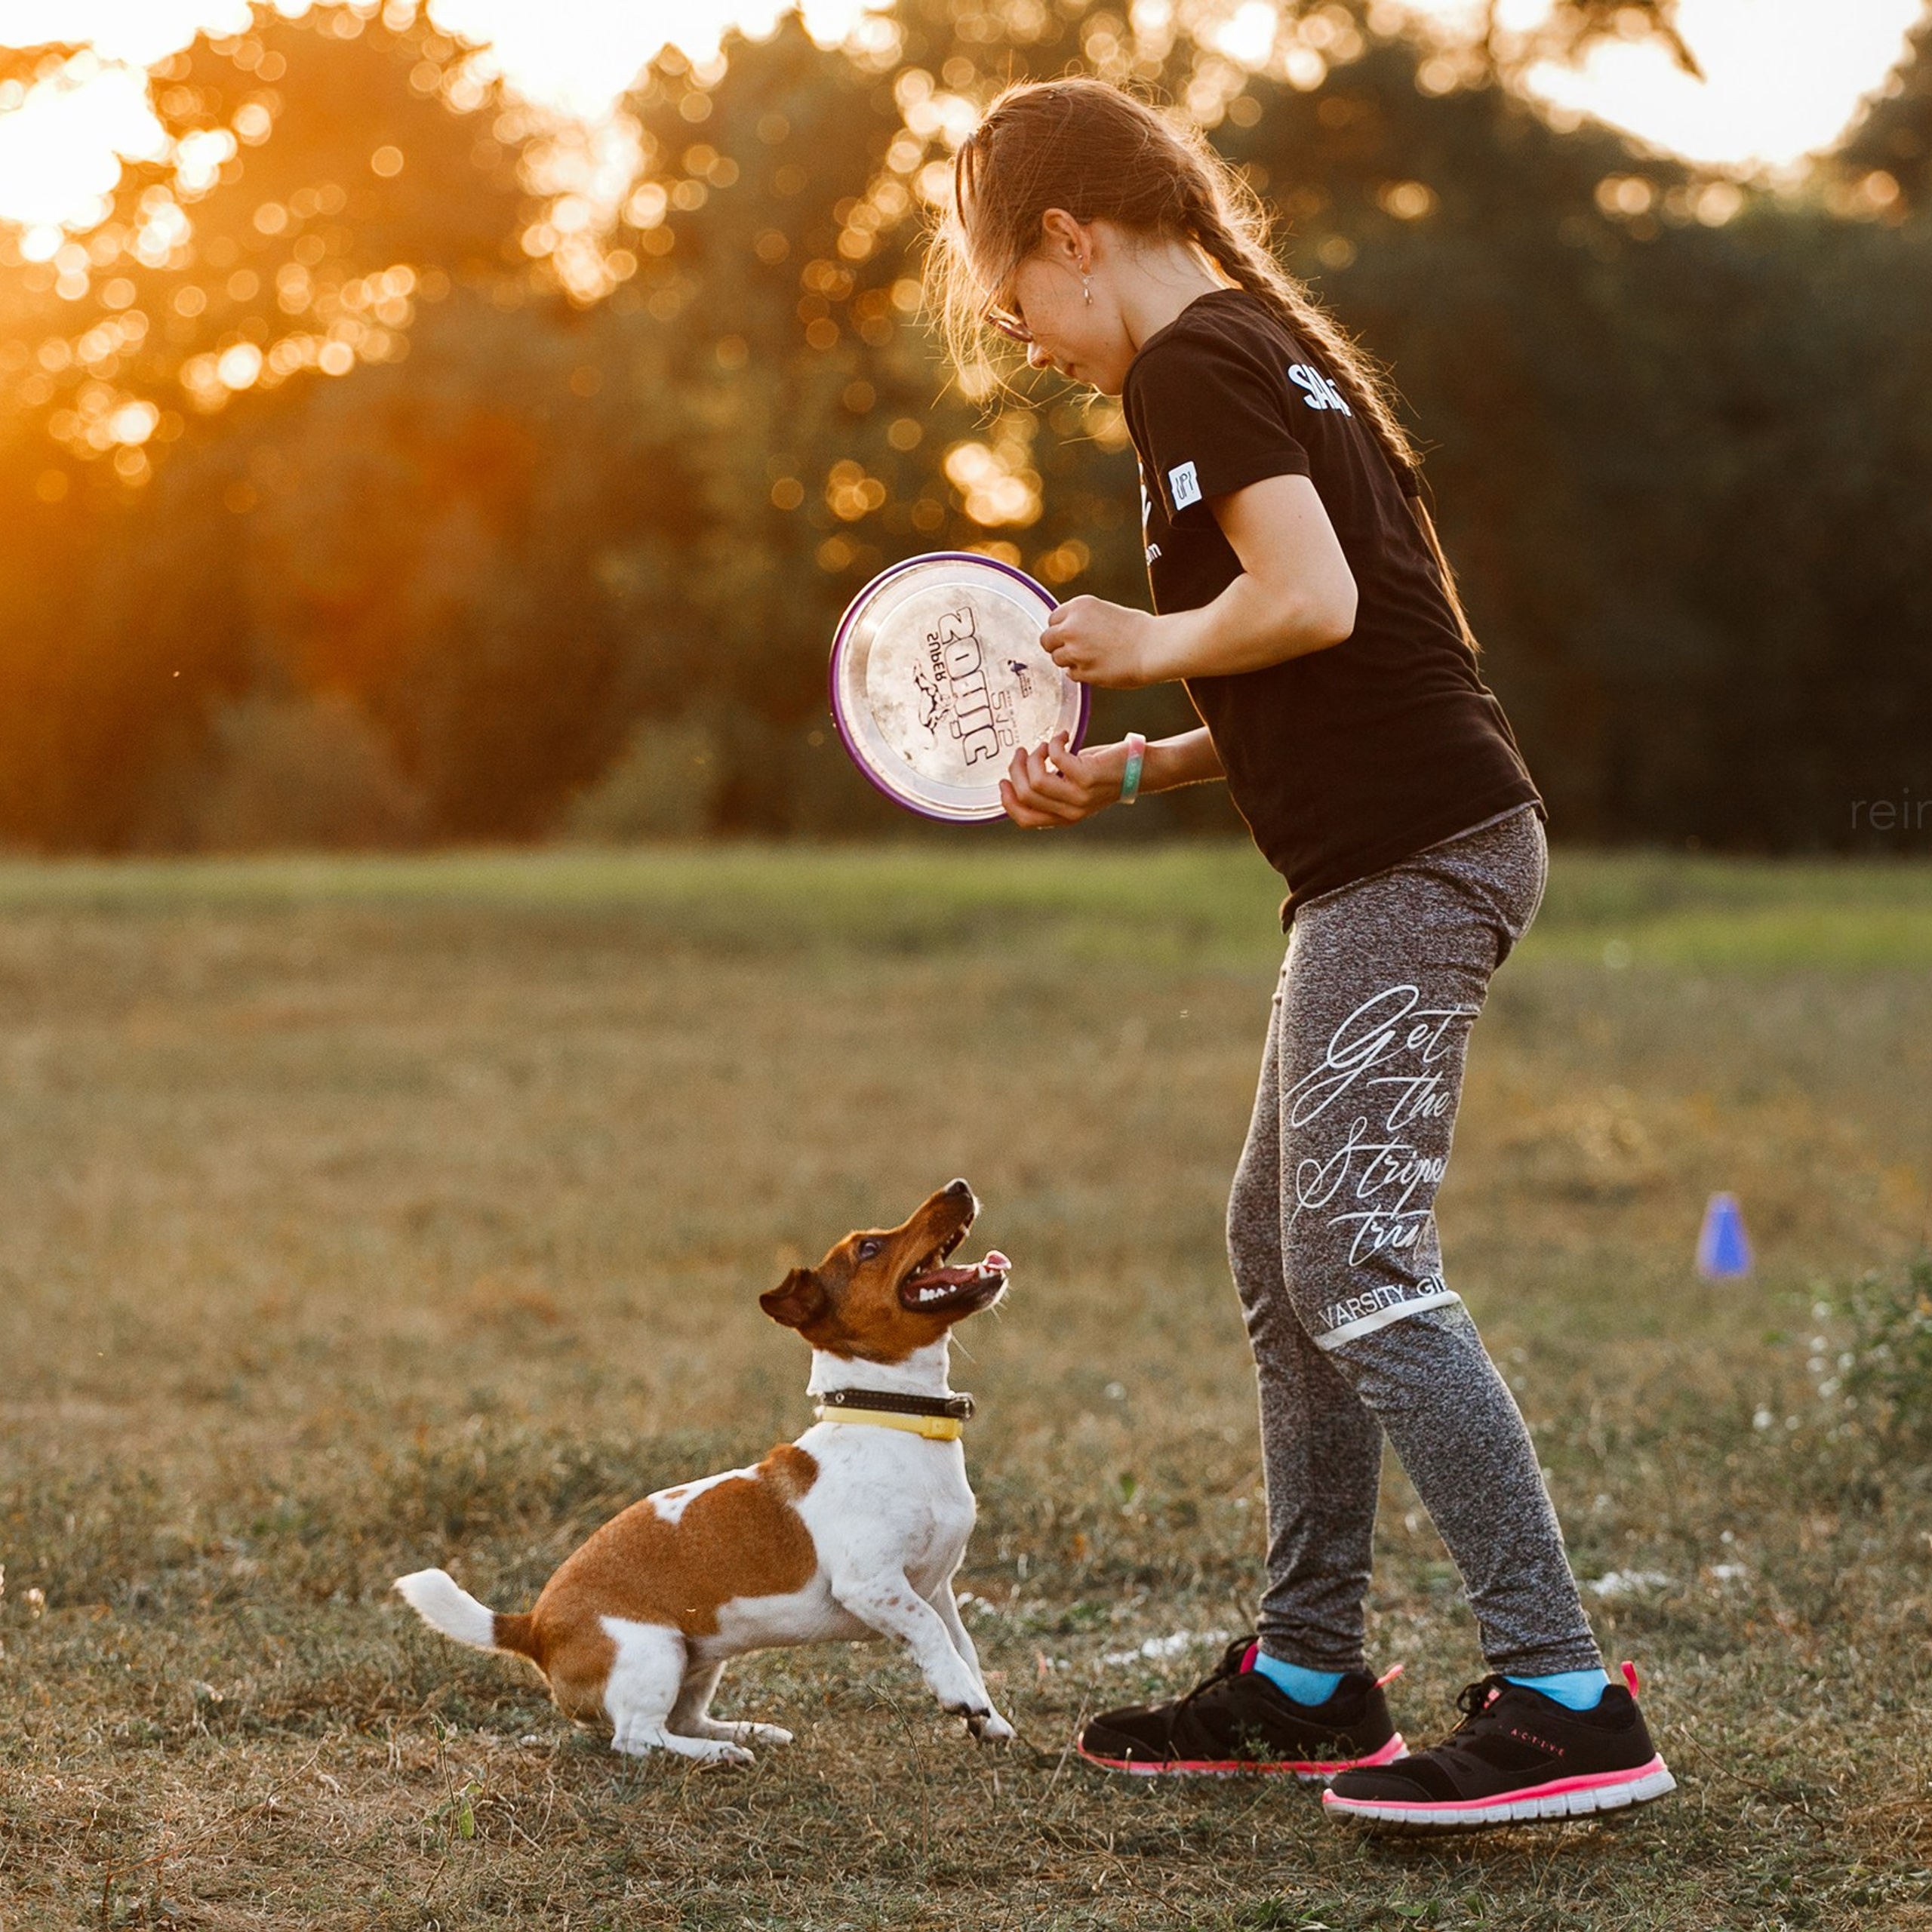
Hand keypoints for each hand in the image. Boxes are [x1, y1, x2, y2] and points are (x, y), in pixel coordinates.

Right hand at [999, 731, 1128, 828]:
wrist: (1139, 769)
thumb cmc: (1104, 774)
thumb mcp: (1074, 787)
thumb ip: (1051, 787)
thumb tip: (1020, 774)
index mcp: (1063, 818)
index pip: (1024, 820)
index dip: (1008, 801)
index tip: (1003, 781)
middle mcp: (1070, 812)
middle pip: (1026, 795)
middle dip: (1016, 770)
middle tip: (1022, 752)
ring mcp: (1079, 796)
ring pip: (1036, 780)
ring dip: (1033, 757)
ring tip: (1043, 746)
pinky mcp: (1086, 777)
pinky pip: (1055, 758)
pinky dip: (1053, 743)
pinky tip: (1062, 737)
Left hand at [1041, 596, 1159, 689]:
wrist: (1153, 647)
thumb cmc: (1136, 629)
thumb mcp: (1104, 611)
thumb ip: (1081, 620)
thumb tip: (1064, 633)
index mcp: (1078, 607)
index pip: (1053, 619)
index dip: (1061, 629)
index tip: (1070, 635)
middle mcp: (1071, 627)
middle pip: (1046, 640)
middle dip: (1057, 645)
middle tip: (1073, 649)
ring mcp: (1075, 651)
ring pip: (1056, 659)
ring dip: (1069, 661)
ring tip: (1091, 658)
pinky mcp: (1082, 672)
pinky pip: (1070, 674)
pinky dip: (1080, 673)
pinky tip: (1098, 667)